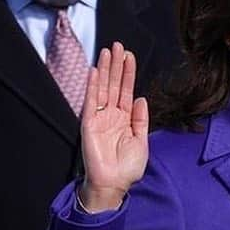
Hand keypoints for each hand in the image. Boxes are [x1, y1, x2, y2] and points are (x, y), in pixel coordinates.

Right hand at [79, 43, 148, 211]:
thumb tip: (140, 98)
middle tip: (118, 45)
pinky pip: (91, 102)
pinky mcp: (88, 124)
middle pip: (114, 84)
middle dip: (116, 65)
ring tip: (107, 51)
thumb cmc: (127, 167)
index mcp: (125, 118)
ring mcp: (99, 118)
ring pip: (103, 88)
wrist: (114, 183)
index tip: (130, 56)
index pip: (126, 90)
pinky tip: (95, 72)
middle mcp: (111, 115)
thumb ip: (140, 119)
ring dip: (105, 70)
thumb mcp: (141, 141)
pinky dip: (93, 86)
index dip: (128, 73)